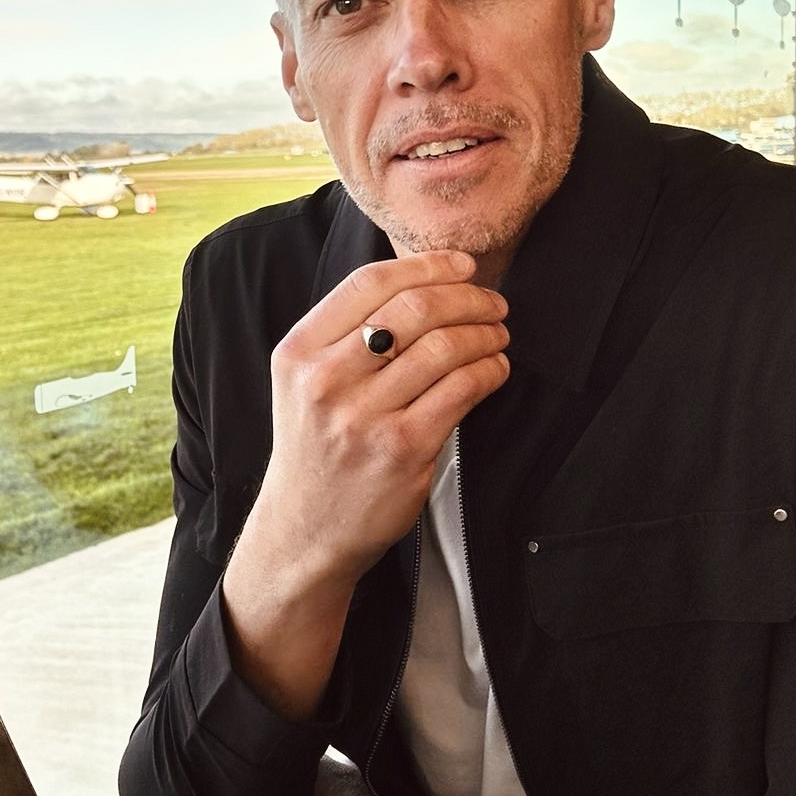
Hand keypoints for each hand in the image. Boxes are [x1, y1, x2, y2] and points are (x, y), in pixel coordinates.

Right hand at [222, 252, 508, 718]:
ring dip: (485, 334)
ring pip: (444, 348)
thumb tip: (425, 282)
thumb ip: (346, 335)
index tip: (462, 266)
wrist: (306, 530)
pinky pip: (462, 390)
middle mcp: (325, 381)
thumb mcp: (305, 384)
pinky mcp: (402, 450)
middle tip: (492, 304)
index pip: (369, 284)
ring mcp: (363, 418)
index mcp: (298, 354)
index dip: (426, 265)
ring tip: (498, 336)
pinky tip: (495, 369)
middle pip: (413, 310)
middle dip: (467, 297)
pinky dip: (490, 370)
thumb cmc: (317, 449)